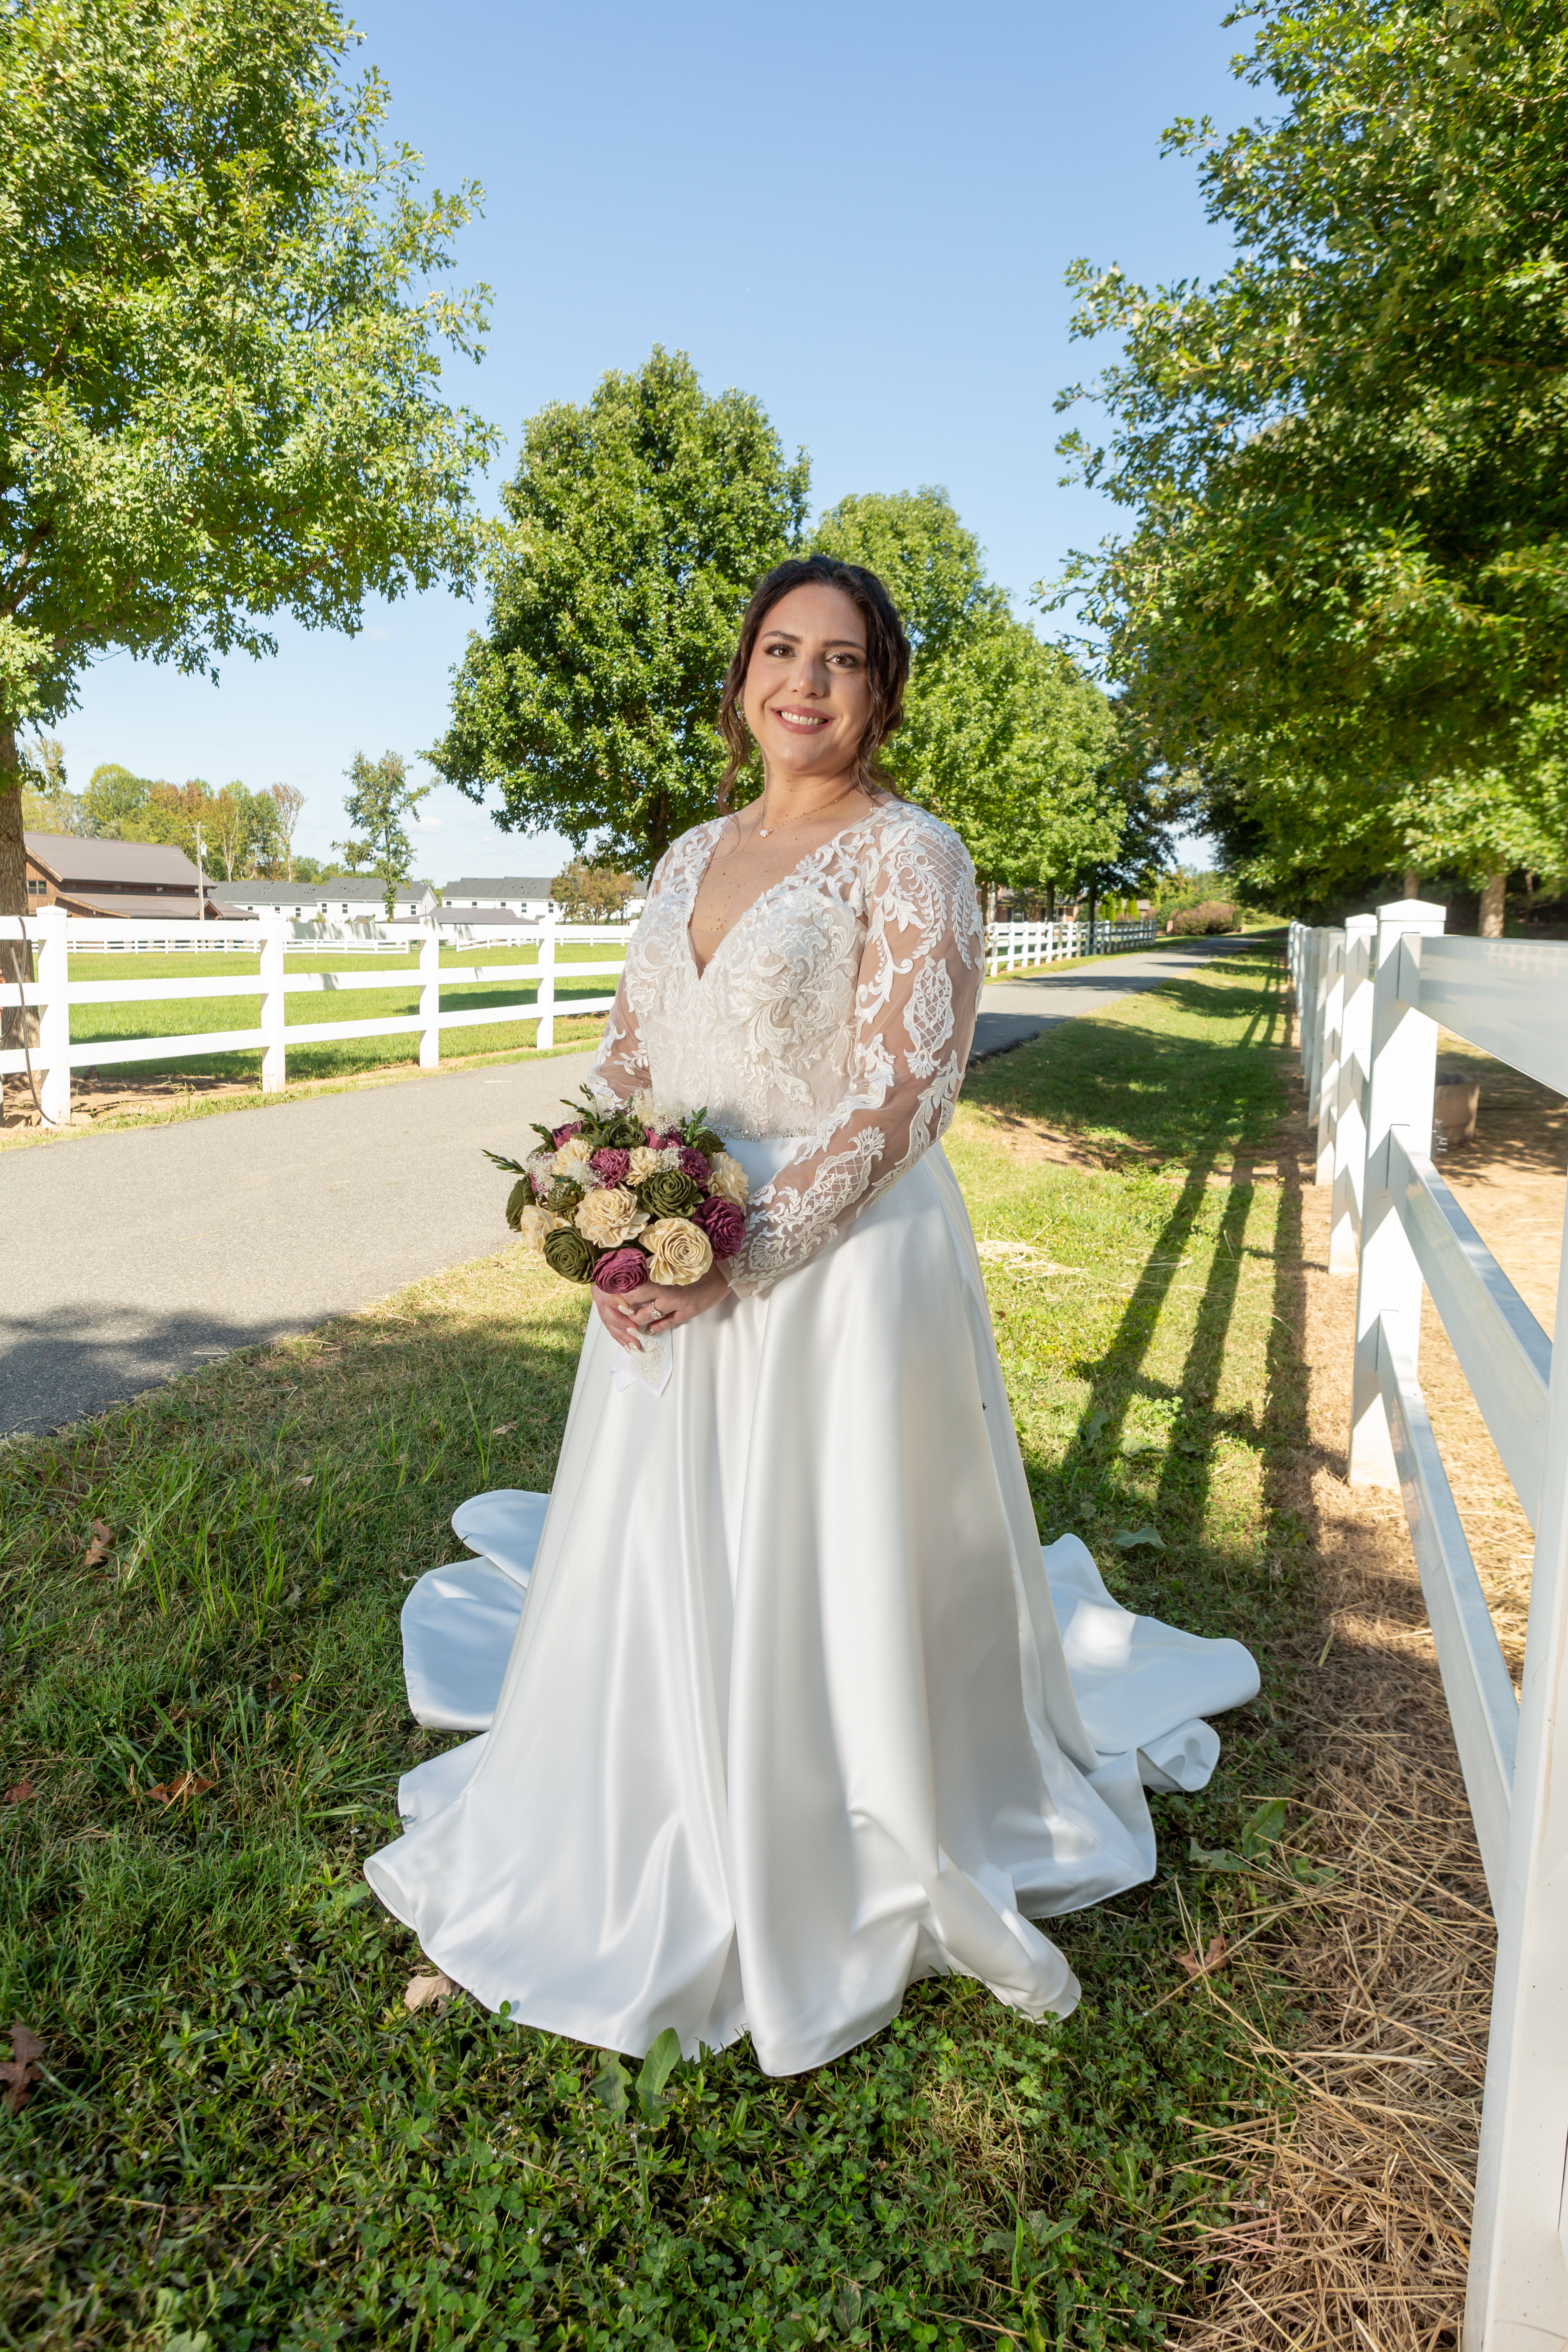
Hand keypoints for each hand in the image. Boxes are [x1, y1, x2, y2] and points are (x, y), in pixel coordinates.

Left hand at [594, 1264, 729, 1349]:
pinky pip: (665, 1324)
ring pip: (645, 1316)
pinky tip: (649, 1329)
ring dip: (635, 1321)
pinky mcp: (688, 1312)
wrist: (727, 1267)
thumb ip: (654, 1261)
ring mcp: (676, 1302)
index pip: (628, 1282)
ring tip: (630, 1321)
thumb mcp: (675, 1256)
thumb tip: (633, 1263)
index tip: (606, 1291)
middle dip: (621, 1308)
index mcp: (659, 1271)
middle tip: (615, 1309)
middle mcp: (664, 1288)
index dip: (615, 1289)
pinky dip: (655, 1328)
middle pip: (632, 1302)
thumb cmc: (700, 1258)